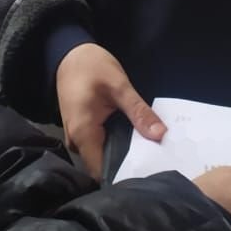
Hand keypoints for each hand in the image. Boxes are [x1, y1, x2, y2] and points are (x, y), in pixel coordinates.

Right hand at [55, 43, 165, 178]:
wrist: (69, 53)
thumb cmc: (91, 66)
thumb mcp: (119, 85)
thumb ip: (139, 112)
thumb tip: (161, 135)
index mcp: (83, 133)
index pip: (102, 172)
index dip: (125, 177)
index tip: (150, 176)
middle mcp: (76, 142)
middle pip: (104, 167)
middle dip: (129, 166)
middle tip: (158, 164)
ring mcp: (77, 138)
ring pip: (102, 158)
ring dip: (125, 156)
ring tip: (151, 154)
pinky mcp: (83, 133)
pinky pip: (100, 147)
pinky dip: (118, 146)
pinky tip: (136, 142)